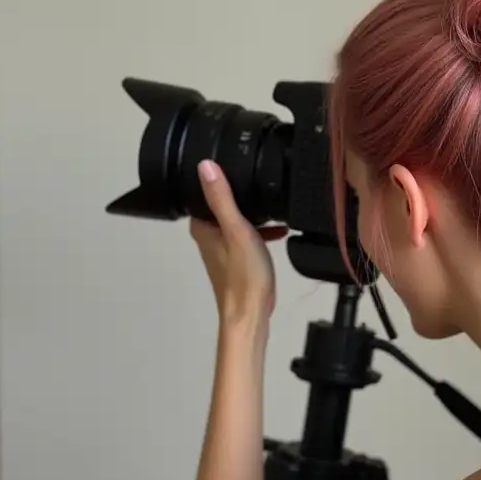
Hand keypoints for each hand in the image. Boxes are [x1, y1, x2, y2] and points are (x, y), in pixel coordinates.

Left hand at [190, 160, 287, 330]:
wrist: (251, 314)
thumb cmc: (244, 275)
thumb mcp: (237, 230)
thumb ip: (222, 198)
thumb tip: (205, 166)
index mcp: (202, 227)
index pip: (205, 193)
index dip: (223, 179)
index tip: (241, 167)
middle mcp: (208, 237)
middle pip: (223, 206)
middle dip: (242, 196)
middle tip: (262, 183)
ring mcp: (222, 250)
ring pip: (237, 222)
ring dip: (255, 215)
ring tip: (275, 208)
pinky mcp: (237, 261)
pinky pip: (247, 237)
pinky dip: (261, 232)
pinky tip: (279, 232)